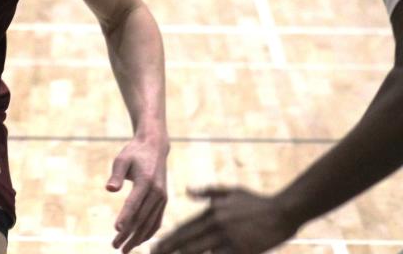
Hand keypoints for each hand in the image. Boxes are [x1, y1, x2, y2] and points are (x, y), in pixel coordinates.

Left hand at [106, 136, 168, 252]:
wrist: (154, 147)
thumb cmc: (134, 153)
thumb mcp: (122, 159)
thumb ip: (116, 175)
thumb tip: (109, 189)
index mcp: (146, 181)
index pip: (134, 203)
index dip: (125, 217)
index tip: (116, 230)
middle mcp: (157, 192)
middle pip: (141, 218)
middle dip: (128, 234)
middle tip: (115, 247)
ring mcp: (162, 197)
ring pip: (150, 222)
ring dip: (137, 238)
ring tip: (124, 249)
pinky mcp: (163, 200)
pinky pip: (157, 220)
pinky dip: (149, 232)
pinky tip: (139, 241)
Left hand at [151, 186, 297, 253]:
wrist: (283, 211)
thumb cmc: (256, 201)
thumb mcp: (230, 191)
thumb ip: (207, 192)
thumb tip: (187, 191)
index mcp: (212, 212)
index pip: (185, 228)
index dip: (169, 239)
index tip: (156, 246)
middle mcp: (217, 225)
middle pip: (188, 242)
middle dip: (169, 250)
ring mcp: (229, 239)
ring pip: (200, 251)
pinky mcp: (242, 250)